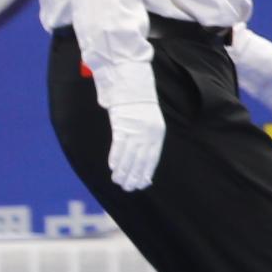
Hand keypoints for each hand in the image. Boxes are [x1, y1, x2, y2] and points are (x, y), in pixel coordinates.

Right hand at [94, 62, 166, 191]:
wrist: (131, 83)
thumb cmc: (138, 103)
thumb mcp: (148, 120)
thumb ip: (146, 136)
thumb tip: (140, 154)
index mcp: (157, 132)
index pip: (153, 157)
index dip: (147, 171)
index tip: (143, 183)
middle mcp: (148, 133)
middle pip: (141, 159)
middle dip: (135, 175)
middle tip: (130, 188)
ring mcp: (135, 129)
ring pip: (129, 155)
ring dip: (124, 170)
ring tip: (119, 182)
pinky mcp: (122, 125)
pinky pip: (119, 145)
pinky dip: (116, 158)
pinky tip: (113, 168)